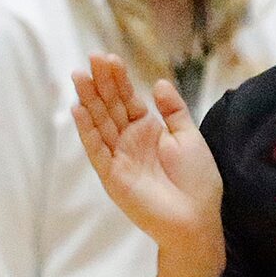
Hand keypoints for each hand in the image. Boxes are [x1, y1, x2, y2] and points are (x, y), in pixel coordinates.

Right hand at [69, 53, 225, 276]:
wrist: (197, 219)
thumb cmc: (198, 182)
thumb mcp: (189, 138)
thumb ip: (173, 110)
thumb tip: (158, 82)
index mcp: (147, 130)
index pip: (126, 98)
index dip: (118, 78)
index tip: (108, 57)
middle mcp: (129, 140)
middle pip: (110, 106)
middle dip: (100, 82)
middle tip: (91, 58)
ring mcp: (118, 157)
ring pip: (100, 122)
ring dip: (88, 100)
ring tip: (79, 76)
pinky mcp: (112, 175)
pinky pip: (96, 149)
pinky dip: (87, 131)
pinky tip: (78, 110)